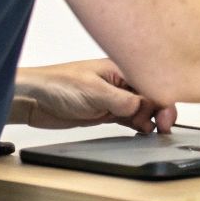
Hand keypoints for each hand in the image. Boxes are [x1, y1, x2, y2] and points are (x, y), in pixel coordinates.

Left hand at [10, 58, 176, 132]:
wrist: (33, 99)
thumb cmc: (57, 85)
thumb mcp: (94, 92)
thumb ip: (122, 100)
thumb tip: (145, 108)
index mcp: (119, 68)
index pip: (150, 83)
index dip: (162, 100)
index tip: (166, 118)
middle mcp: (119, 82)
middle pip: (149, 96)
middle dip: (159, 110)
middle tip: (162, 128)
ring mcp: (112, 98)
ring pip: (141, 108)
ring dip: (149, 119)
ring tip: (153, 131)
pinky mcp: (104, 111)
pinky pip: (129, 118)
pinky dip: (138, 125)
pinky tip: (143, 131)